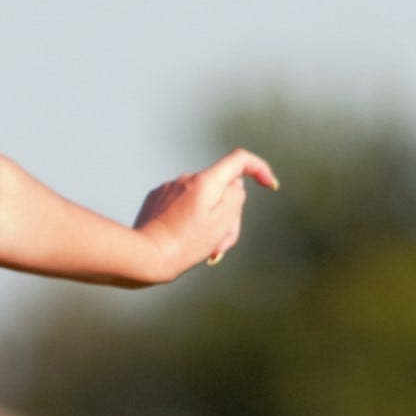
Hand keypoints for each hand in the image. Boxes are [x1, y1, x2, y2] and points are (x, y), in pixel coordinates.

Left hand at [135, 149, 278, 277]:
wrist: (145, 256)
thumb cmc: (186, 243)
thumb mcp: (222, 222)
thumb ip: (236, 197)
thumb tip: (234, 184)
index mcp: (205, 181)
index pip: (239, 159)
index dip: (259, 169)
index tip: (270, 185)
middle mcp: (186, 179)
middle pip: (222, 190)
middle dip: (229, 215)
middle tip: (221, 244)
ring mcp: (169, 188)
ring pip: (203, 201)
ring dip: (210, 223)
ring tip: (204, 249)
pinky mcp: (156, 199)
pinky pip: (184, 205)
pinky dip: (191, 221)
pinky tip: (184, 241)